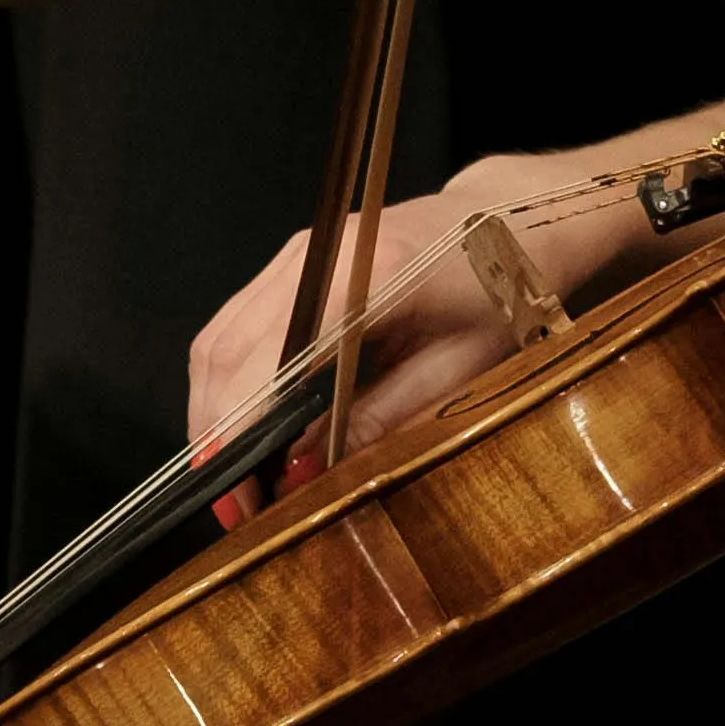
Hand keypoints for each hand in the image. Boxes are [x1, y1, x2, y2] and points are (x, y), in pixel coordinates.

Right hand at [183, 167, 599, 466]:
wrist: (510, 222)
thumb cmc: (496, 296)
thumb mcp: (455, 373)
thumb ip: (376, 422)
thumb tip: (300, 474)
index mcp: (371, 278)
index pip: (277, 361)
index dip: (243, 430)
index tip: (235, 493)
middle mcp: (319, 256)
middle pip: (228, 351)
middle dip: (217, 433)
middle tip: (230, 503)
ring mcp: (299, 254)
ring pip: (219, 339)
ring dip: (214, 411)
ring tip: (232, 475)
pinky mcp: (292, 262)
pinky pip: (235, 326)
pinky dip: (229, 382)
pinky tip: (242, 428)